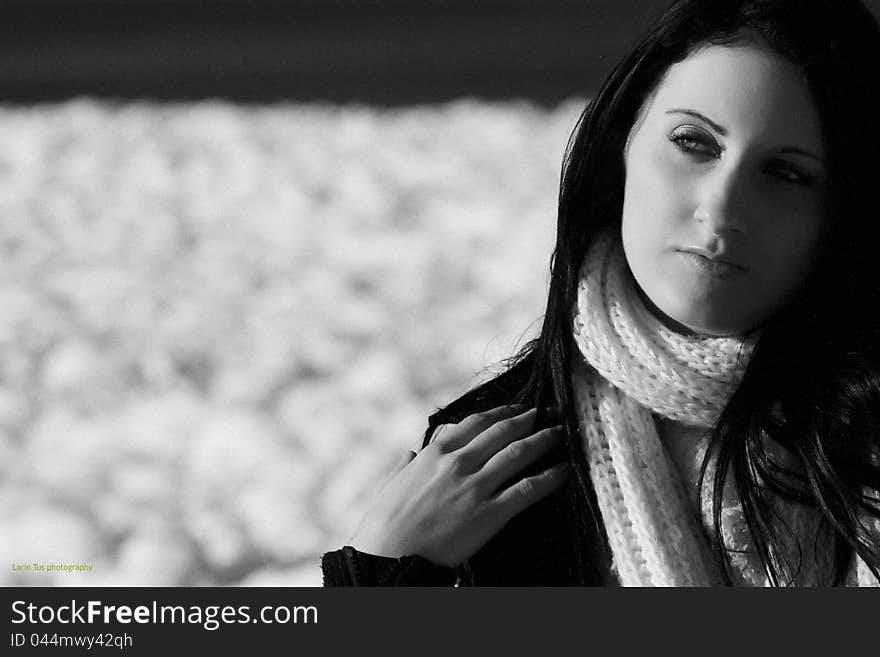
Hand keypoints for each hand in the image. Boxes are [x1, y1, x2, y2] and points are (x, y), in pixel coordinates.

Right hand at [348, 405, 569, 567]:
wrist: (389, 556)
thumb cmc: (384, 525)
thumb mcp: (391, 483)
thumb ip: (405, 465)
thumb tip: (409, 454)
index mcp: (435, 452)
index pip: (475, 422)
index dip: (501, 412)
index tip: (517, 409)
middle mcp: (458, 462)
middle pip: (502, 431)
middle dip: (528, 419)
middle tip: (546, 412)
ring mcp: (476, 486)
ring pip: (519, 453)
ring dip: (543, 440)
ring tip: (560, 432)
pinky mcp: (490, 513)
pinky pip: (527, 489)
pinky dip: (550, 477)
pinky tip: (564, 469)